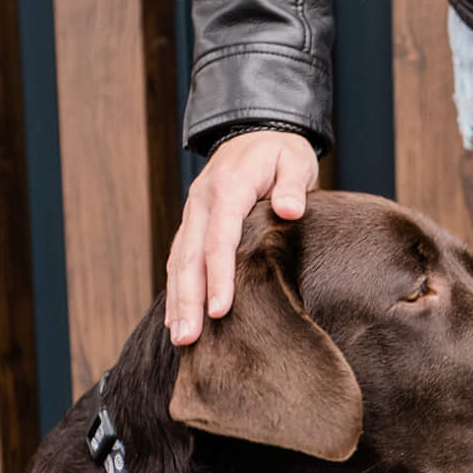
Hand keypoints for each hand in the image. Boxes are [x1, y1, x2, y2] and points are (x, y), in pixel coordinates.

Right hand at [165, 129, 317, 345]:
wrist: (255, 133)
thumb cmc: (280, 152)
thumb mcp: (294, 159)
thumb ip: (293, 185)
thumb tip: (289, 210)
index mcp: (227, 188)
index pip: (219, 238)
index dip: (219, 276)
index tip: (221, 310)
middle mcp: (202, 202)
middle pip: (190, 257)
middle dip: (188, 300)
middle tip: (188, 338)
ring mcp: (193, 214)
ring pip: (179, 261)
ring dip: (178, 300)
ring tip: (181, 339)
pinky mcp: (193, 224)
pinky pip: (181, 259)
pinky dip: (178, 289)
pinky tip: (179, 319)